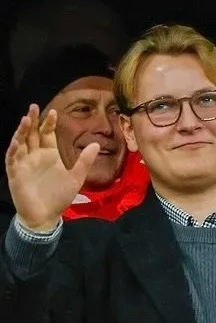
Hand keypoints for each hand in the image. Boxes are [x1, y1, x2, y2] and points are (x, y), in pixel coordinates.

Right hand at [5, 105, 100, 232]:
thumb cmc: (59, 196)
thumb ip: (84, 161)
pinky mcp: (16, 174)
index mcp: (49, 154)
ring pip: (20, 143)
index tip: (54, 112)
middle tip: (33, 106)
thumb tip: (96, 144)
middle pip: (32, 134)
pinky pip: (12, 159)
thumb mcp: (76, 177)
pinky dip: (14, 150)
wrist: (47, 216)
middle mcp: (35, 155)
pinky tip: (17, 142)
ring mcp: (24, 163)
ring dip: (22, 132)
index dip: (49, 123)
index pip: (47, 134)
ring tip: (25, 119)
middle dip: (32, 120)